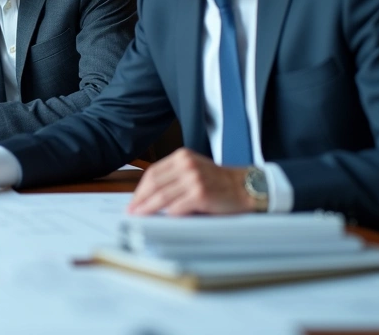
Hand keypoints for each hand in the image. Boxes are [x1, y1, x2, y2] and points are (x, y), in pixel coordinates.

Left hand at [127, 148, 253, 215]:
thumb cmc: (219, 182)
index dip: (140, 189)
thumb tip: (149, 196)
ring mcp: (193, 178)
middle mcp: (187, 164)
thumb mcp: (195, 170)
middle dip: (140, 200)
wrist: (247, 187)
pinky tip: (161, 220)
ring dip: (148, 209)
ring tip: (140, 217)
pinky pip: (177, 207)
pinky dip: (167, 215)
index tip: (133, 201)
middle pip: (154, 184)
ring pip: (162, 196)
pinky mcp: (200, 194)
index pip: (153, 173)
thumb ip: (175, 177)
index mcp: (182, 156)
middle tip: (131, 211)